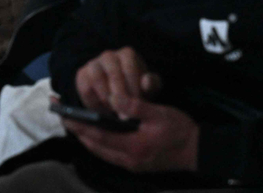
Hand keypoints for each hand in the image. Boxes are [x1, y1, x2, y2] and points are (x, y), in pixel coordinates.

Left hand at [64, 99, 199, 173]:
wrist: (200, 151)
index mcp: (132, 146)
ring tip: (74, 124)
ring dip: (87, 139)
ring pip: (101, 152)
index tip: (63, 115)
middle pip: (95, 146)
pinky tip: (95, 135)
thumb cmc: (180, 130)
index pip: (97, 136)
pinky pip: (110, 155)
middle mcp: (129, 160)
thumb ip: (134, 105)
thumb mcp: (158, 113)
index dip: (78, 125)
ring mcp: (132, 165)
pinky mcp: (136, 165)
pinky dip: (99, 144)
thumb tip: (112, 96)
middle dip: (78, 132)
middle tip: (63, 117)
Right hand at [75, 47, 163, 116]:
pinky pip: (85, 88)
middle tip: (126, 112)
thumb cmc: (137, 90)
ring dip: (106, 97)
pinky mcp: (81, 75)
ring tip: (115, 111)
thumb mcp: (149, 88)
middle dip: (120, 95)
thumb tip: (147, 81)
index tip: (137, 104)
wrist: (118, 96)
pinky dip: (95, 101)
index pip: (130, 68)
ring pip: (97, 78)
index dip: (134, 87)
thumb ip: (151, 84)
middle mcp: (109, 55)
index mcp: (128, 55)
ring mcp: (93, 64)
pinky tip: (104, 110)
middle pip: (113, 73)